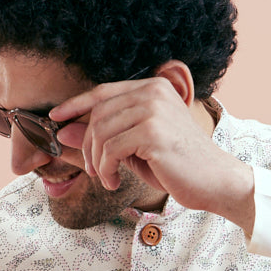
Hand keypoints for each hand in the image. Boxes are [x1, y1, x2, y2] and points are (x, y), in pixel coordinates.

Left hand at [48, 68, 254, 228]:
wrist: (216, 182)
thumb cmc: (177, 167)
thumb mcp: (135, 150)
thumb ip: (103, 139)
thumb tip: (63, 132)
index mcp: (153, 88)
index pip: (103, 91)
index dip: (75, 104)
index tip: (55, 117)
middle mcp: (154, 92)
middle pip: (98, 114)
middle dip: (87, 146)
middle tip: (93, 171)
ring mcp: (154, 110)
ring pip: (101, 132)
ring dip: (97, 162)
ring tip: (107, 179)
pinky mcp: (153, 133)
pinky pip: (111, 149)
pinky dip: (106, 169)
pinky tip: (115, 182)